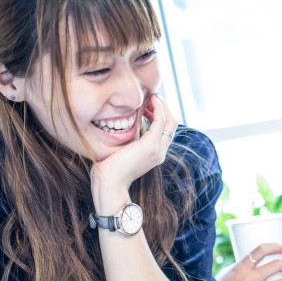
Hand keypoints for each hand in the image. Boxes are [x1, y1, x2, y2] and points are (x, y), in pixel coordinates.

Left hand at [90, 94, 177, 208]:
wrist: (108, 184)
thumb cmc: (109, 169)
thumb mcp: (123, 151)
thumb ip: (130, 140)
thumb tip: (125, 125)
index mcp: (155, 154)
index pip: (166, 130)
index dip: (161, 114)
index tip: (150, 103)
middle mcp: (160, 152)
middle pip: (172, 124)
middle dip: (165, 107)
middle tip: (153, 96)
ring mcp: (157, 150)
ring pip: (170, 121)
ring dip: (162, 106)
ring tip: (152, 96)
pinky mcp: (150, 146)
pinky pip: (160, 121)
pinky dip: (158, 108)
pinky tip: (150, 101)